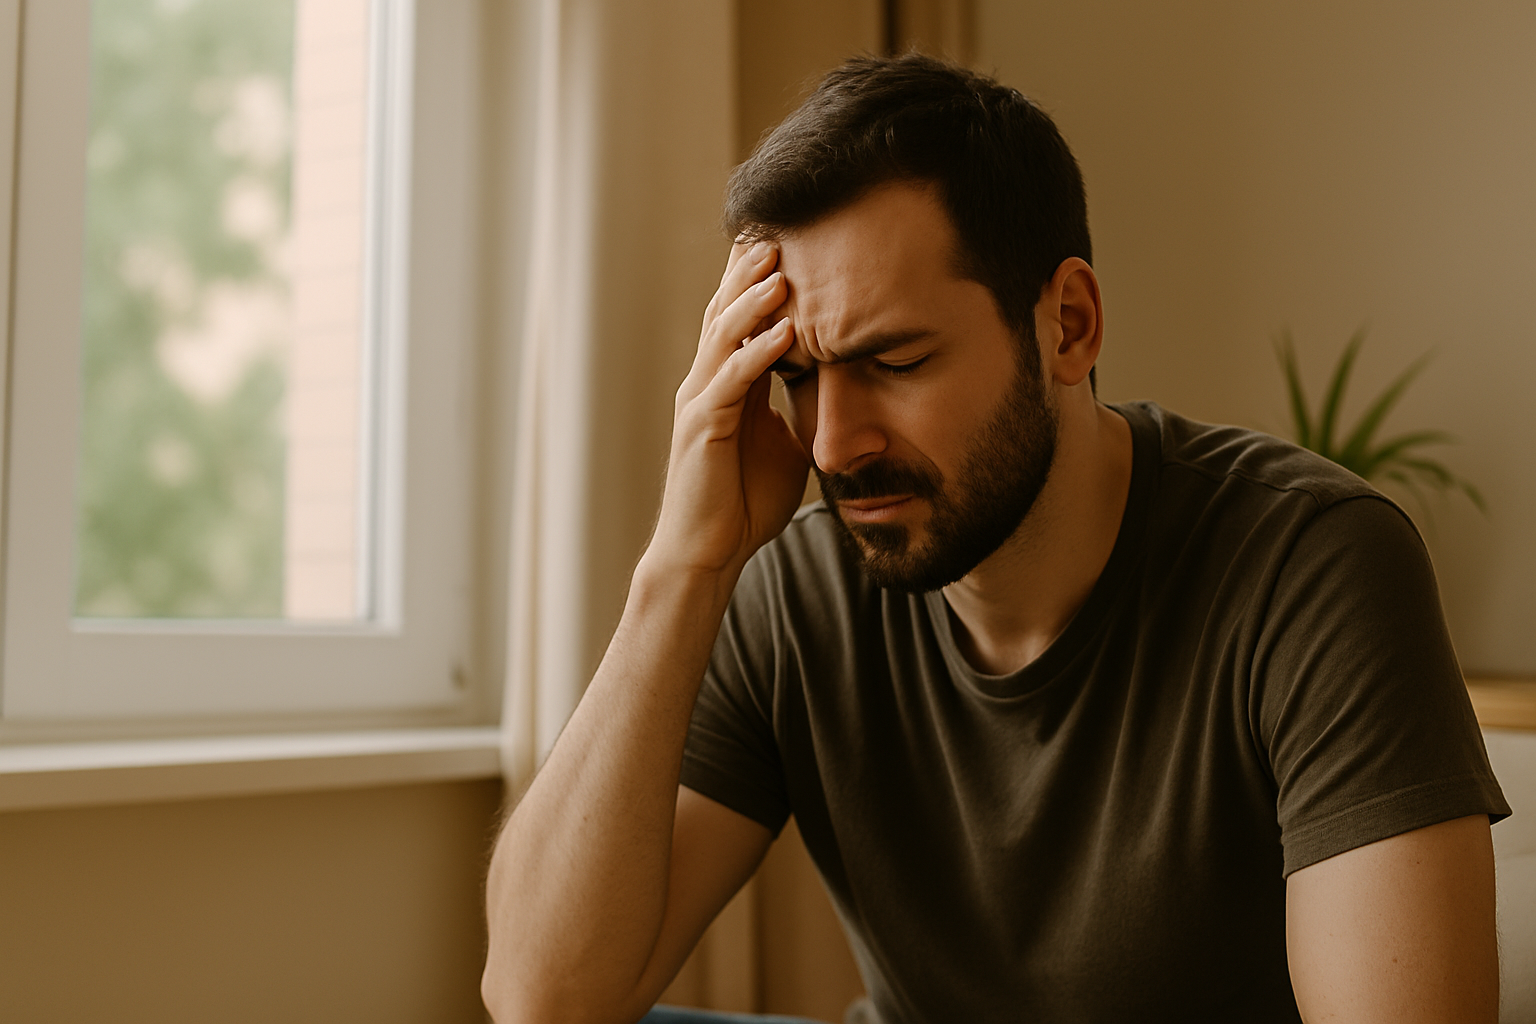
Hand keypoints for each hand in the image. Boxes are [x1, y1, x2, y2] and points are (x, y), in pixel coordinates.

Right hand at [645, 240, 808, 579]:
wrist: (708, 553)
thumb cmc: (743, 504)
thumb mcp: (784, 445)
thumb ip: (798, 409)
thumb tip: (838, 388)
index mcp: (724, 384)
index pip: (739, 319)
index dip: (755, 281)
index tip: (785, 241)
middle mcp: (705, 383)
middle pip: (725, 313)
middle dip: (749, 272)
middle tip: (778, 230)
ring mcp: (700, 403)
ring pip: (724, 336)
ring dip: (753, 300)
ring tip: (781, 266)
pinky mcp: (702, 428)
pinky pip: (732, 381)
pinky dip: (757, 352)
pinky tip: (785, 330)